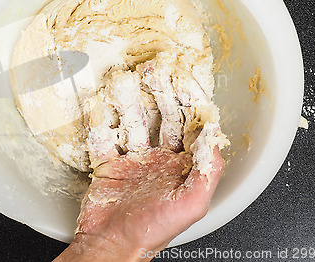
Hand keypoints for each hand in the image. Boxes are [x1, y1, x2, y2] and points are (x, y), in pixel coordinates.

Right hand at [56, 71, 224, 260]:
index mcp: (180, 167)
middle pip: (160, 118)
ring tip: (125, 80)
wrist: (112, 245)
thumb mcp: (191, 204)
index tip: (183, 80)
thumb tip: (213, 137)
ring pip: (132, 122)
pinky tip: (101, 103)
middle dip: (158, 93)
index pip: (187, 126)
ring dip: (128, 100)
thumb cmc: (153, 231)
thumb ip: (207, 170)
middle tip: (154, 70)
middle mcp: (158, 160)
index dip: (187, 101)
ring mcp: (132, 160)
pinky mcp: (107, 164)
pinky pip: (104, 136)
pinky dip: (101, 119)